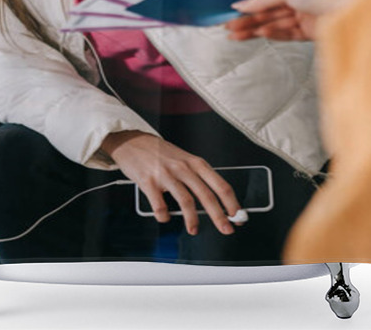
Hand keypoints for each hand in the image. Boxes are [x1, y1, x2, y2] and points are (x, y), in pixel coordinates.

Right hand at [100, 131, 244, 235]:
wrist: (133, 141)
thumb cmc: (160, 153)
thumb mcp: (184, 159)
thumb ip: (197, 177)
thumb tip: (215, 202)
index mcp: (195, 162)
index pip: (220, 184)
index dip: (231, 202)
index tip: (237, 216)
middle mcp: (183, 167)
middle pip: (206, 195)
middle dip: (219, 215)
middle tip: (226, 229)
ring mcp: (166, 174)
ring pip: (185, 200)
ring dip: (192, 219)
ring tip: (194, 229)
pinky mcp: (148, 181)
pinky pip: (160, 205)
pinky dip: (164, 216)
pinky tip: (165, 218)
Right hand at [225, 0, 334, 41]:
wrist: (351, 8)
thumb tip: (242, 4)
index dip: (249, 7)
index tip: (232, 14)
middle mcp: (300, 2)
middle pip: (268, 14)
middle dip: (247, 21)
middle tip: (228, 28)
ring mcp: (305, 18)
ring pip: (275, 25)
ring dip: (255, 30)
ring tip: (237, 36)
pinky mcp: (311, 33)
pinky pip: (288, 34)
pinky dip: (273, 34)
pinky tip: (260, 34)